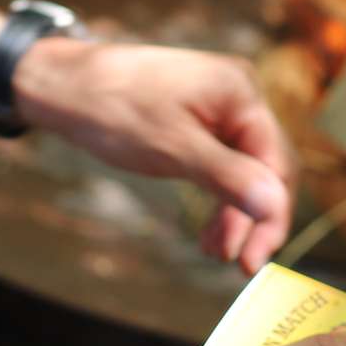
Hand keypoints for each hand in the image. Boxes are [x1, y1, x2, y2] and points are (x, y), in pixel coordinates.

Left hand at [15, 40, 297, 273]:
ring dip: (234, 212)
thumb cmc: (117, 108)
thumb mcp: (173, 149)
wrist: (69, 84)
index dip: (271, 214)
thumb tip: (275, 205)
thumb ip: (228, 177)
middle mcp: (239, 93)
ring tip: (212, 249)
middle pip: (264, 165)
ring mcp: (220, 103)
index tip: (253, 261)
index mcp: (241, 91)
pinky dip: (218, 194)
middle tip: (232, 261)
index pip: (276, 160)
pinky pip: (224, 160)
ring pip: (244, 167)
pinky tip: (207, 228)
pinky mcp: (202, 116)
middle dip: (252, 216)